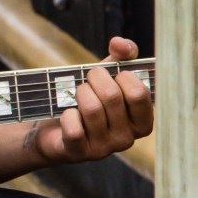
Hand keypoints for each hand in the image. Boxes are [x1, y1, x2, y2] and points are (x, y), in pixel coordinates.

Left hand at [31, 36, 153, 166]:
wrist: (55, 124)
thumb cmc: (90, 97)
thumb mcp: (110, 74)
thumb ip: (123, 55)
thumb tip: (119, 43)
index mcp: (142, 122)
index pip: (139, 94)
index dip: (123, 76)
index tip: (114, 75)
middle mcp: (127, 139)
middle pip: (112, 97)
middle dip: (95, 79)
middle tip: (88, 79)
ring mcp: (104, 149)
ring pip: (91, 109)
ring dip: (79, 93)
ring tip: (77, 94)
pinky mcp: (79, 153)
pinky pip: (74, 127)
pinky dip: (67, 114)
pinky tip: (68, 114)